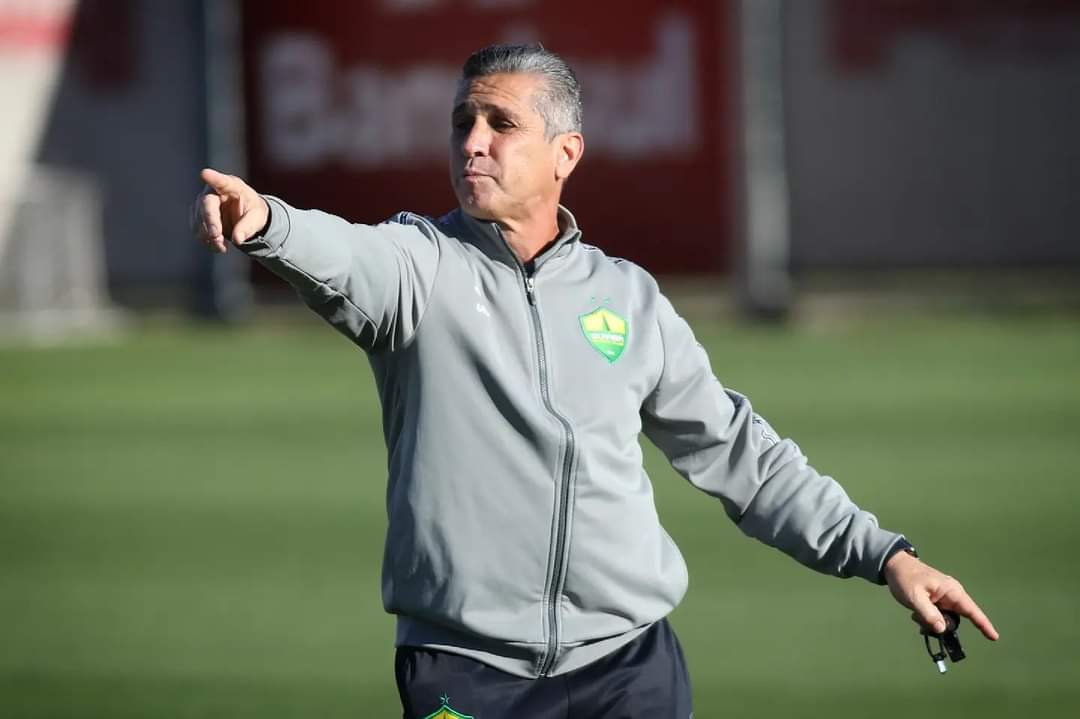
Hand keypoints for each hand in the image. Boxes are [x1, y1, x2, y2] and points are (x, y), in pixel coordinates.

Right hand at [192, 168, 268, 253]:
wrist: (245, 217)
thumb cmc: (253, 211)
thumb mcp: (258, 218)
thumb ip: (248, 227)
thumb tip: (237, 239)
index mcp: (231, 186)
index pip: (221, 181)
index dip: (213, 178)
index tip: (205, 174)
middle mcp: (213, 191)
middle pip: (206, 204)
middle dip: (210, 222)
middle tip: (216, 237)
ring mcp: (203, 204)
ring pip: (198, 219)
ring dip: (208, 235)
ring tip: (223, 247)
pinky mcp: (198, 217)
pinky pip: (197, 229)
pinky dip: (206, 241)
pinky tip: (219, 247)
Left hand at [883, 551, 998, 639]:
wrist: (894, 567)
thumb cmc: (905, 578)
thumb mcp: (914, 597)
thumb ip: (928, 614)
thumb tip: (943, 629)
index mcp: (952, 591)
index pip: (972, 611)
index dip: (984, 625)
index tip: (994, 637)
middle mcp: (952, 596)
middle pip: (955, 621)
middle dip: (941, 626)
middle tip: (920, 620)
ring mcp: (944, 600)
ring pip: (945, 621)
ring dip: (932, 623)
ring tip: (915, 615)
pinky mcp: (936, 603)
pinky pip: (938, 618)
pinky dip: (928, 621)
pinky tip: (916, 616)